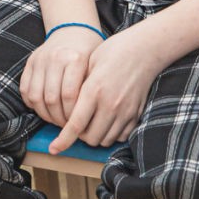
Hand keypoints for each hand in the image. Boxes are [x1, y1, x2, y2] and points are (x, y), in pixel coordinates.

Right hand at [20, 26, 100, 127]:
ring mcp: (39, 59)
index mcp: (75, 58)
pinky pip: (25, 90)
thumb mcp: (97, 67)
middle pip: (50, 98)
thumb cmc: (90, 53)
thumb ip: (91, 90)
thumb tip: (86, 121)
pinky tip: (44, 109)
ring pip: (35, 96)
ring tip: (55, 119)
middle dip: (58, 118)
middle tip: (66, 127)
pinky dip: (32, 104)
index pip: (69, 96)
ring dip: (44, 114)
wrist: (73, 30)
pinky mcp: (29, 62)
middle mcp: (55, 57)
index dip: (71, 115)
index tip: (77, 125)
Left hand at [49, 26, 165, 152]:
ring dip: (94, 135)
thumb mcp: (89, 64)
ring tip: (91, 122)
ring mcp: (126, 111)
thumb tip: (66, 108)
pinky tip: (106, 121)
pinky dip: (111, 134)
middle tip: (75, 123)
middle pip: (89, 138)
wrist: (144, 49)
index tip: (54, 149)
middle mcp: (111, 105)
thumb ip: (78, 87)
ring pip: (104, 140)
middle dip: (79, 135)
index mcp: (94, 91)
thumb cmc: (113, 51)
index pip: (75, 124)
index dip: (63, 140)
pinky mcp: (137, 114)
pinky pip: (121, 136)